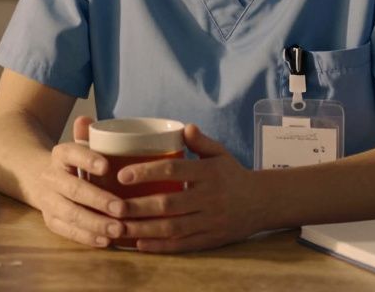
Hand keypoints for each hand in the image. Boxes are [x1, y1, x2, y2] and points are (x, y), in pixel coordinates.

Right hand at [32, 116, 126, 247]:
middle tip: (122, 208)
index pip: (72, 153)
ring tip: (119, 229)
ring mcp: (49, 200)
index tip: (107, 167)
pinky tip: (107, 240)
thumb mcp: (81, 145)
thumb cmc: (76, 162)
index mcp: (60, 154)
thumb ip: (87, 134)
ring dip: (95, 223)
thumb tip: (86, 118)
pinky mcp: (51, 220)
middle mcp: (51, 177)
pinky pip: (68, 231)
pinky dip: (87, 237)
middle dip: (98, 200)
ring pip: (70, 213)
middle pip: (73, 189)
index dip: (88, 160)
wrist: (42, 179)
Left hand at [115, 124, 261, 252]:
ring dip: (143, 229)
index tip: (123, 175)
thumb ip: (202, 141)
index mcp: (209, 173)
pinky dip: (160, 246)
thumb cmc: (233, 174)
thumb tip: (185, 127)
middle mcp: (209, 198)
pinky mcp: (211, 240)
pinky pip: (182, 245)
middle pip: (168, 203)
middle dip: (138, 206)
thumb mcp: (221, 153)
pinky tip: (140, 244)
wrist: (263, 202)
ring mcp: (210, 221)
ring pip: (172, 228)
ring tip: (118, 227)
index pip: (174, 170)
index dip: (147, 172)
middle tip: (112, 206)